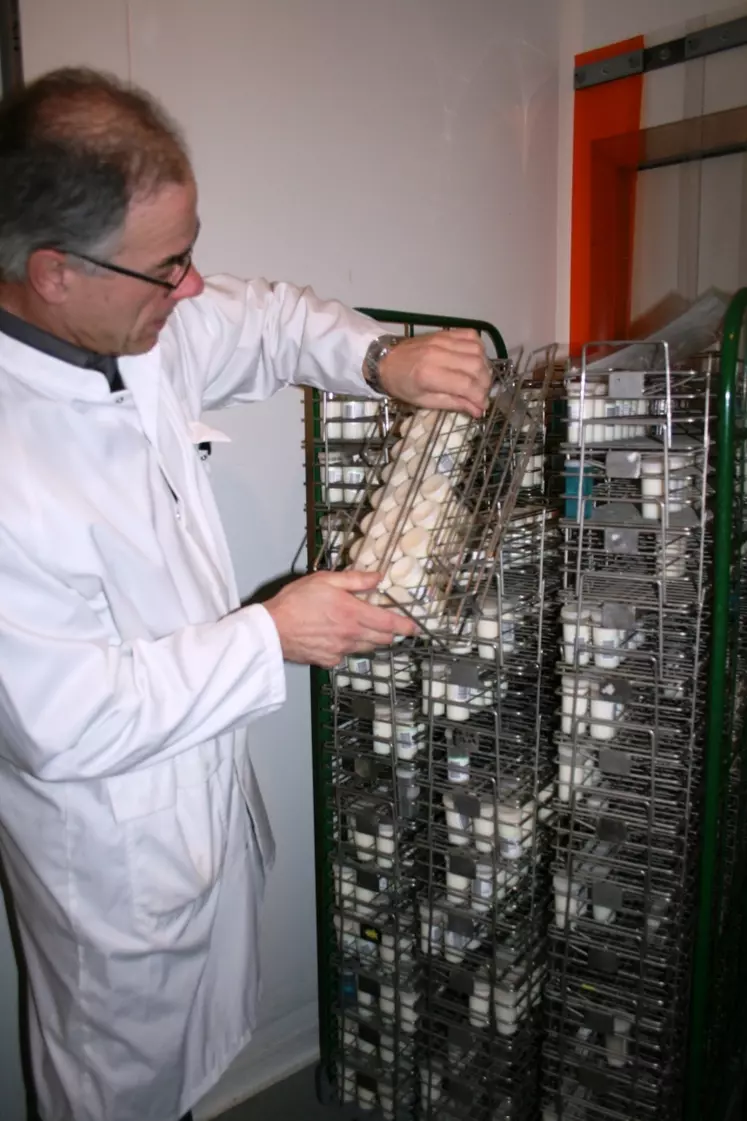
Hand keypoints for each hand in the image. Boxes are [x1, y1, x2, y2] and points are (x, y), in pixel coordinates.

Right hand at [264, 569, 417, 666]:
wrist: (272, 629)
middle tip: (388, 625)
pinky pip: (346, 655)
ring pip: (366, 648)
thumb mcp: (326, 580)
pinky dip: (347, 647)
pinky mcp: (328, 660)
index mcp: (353, 614)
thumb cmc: (295, 602)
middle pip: (382, 639)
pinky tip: (337, 637)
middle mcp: (351, 635)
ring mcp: (340, 650)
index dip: (405, 626)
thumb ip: (355, 580)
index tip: (414, 627)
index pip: (389, 624)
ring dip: (369, 639)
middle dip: (389, 633)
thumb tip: (377, 578)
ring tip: (360, 628)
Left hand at [377, 329, 490, 417]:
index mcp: (429, 375)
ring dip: (484, 367)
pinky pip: (472, 336)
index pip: (466, 384)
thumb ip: (454, 403)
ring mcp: (443, 340)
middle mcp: (438, 354)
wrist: (386, 360)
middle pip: (476, 366)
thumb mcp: (424, 401)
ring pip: (478, 351)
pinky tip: (474, 360)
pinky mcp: (446, 332)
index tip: (481, 406)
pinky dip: (479, 349)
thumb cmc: (402, 385)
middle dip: (485, 384)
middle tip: (480, 394)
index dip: (479, 397)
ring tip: (477, 379)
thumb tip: (479, 410)